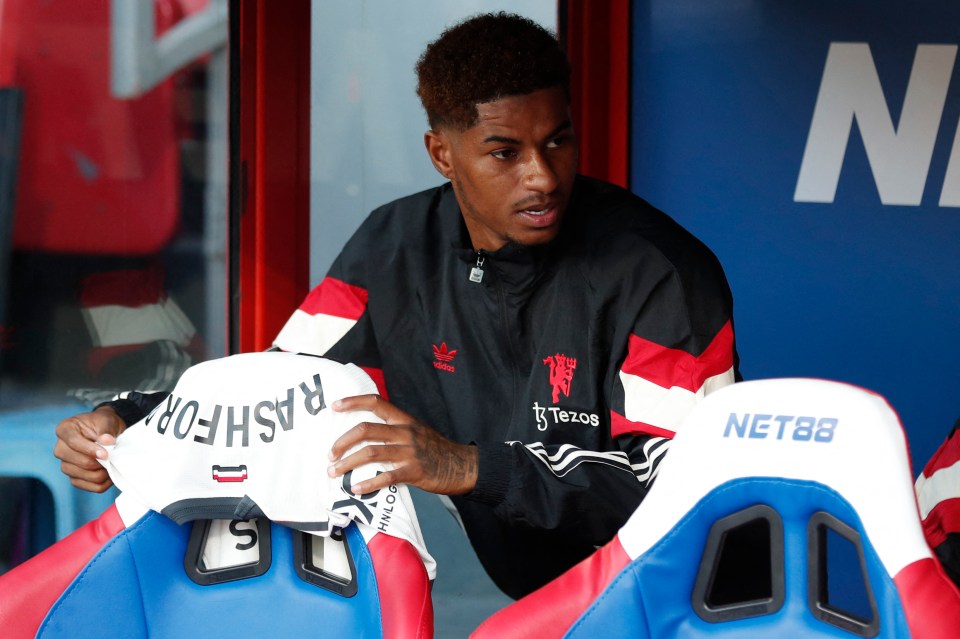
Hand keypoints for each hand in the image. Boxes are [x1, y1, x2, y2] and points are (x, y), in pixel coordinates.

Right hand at [53, 406, 125, 492]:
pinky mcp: (73, 476)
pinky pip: (86, 486)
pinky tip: (109, 474)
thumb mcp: (107, 420)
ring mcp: (65, 464)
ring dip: (101, 473)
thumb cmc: (104, 423)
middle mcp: (60, 448)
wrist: (106, 432)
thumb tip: (107, 441)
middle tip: (113, 458)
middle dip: (100, 462)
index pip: (73, 442)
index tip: (105, 454)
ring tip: (112, 464)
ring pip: (82, 475)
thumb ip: (106, 429)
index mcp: (65, 429)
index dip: (90, 450)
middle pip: (80, 462)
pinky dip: (101, 483)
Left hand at [327, 394, 477, 495]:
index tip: (335, 406)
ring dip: (348, 463)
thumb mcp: (417, 431)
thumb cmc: (436, 449)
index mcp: (404, 419)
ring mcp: (409, 452)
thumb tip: (367, 434)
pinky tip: (356, 489)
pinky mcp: (413, 471)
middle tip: (330, 454)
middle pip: (366, 429)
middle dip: (343, 442)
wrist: (462, 466)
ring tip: (334, 472)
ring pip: (371, 453)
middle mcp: (405, 432)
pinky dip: (368, 484)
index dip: (354, 402)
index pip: (376, 403)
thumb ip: (395, 429)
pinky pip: (386, 477)